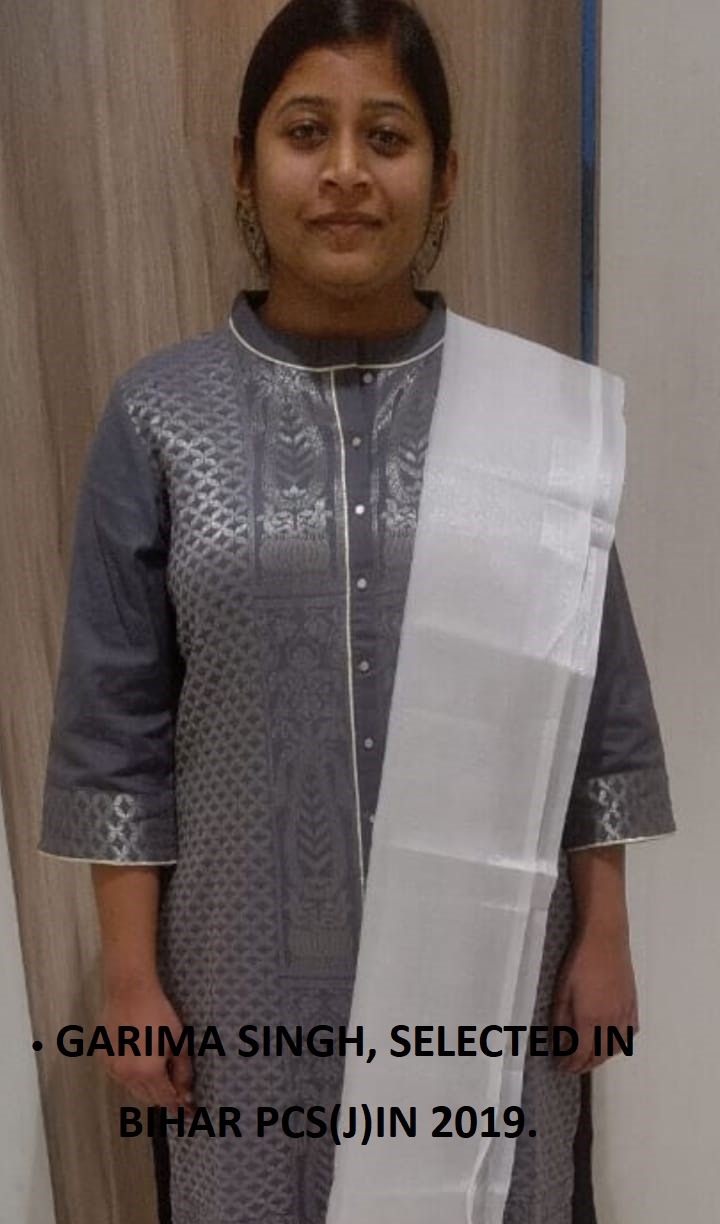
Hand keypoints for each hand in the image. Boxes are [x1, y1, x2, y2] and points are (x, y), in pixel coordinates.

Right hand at [95, 981, 194, 1109]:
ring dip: (148, 1088)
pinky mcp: (104, 1060)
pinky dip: (132, 1077)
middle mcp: (128, 1076)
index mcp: (149, 1072)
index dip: (179, 1109)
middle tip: (178, 1094)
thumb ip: (183, 1071)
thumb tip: (186, 1095)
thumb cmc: (159, 1013)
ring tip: (160, 1075)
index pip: (166, 1100)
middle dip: (164, 1098)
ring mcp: (113, 1070)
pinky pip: (121, 1078)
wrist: (129, 992)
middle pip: (149, 1098)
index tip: (189, 1116)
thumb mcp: (179, 1041)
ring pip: (134, 1089)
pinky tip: (141, 1062)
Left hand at [551, 928, 638, 1073]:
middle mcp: (610, 1023)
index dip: (570, 1065)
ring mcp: (625, 1015)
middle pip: (599, 1056)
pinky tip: (611, 1040)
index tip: (561, 1067)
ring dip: (601, 1057)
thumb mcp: (562, 992)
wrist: (605, 939)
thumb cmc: (579, 962)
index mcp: (590, 1021)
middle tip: (572, 1067)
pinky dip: (618, 1043)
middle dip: (584, 1066)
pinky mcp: (633, 1006)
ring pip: (615, 1048)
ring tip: (589, 1056)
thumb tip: (558, 1043)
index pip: (581, 1055)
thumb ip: (560, 1021)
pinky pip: (629, 1034)